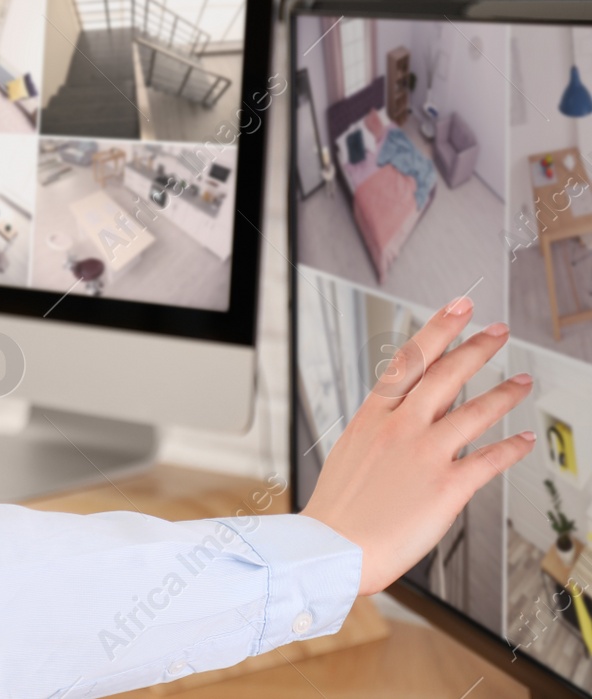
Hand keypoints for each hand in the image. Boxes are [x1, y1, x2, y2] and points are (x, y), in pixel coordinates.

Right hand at [301, 295, 535, 595]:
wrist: (332, 547)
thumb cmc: (339, 507)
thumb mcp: (350, 451)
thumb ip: (382, 428)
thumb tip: (407, 412)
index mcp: (373, 416)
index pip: (411, 360)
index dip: (439, 329)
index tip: (458, 309)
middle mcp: (401, 427)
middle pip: (446, 374)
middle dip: (477, 346)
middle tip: (498, 330)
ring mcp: (425, 454)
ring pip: (474, 412)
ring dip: (503, 393)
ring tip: (523, 380)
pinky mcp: (447, 487)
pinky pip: (489, 460)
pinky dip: (510, 448)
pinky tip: (523, 440)